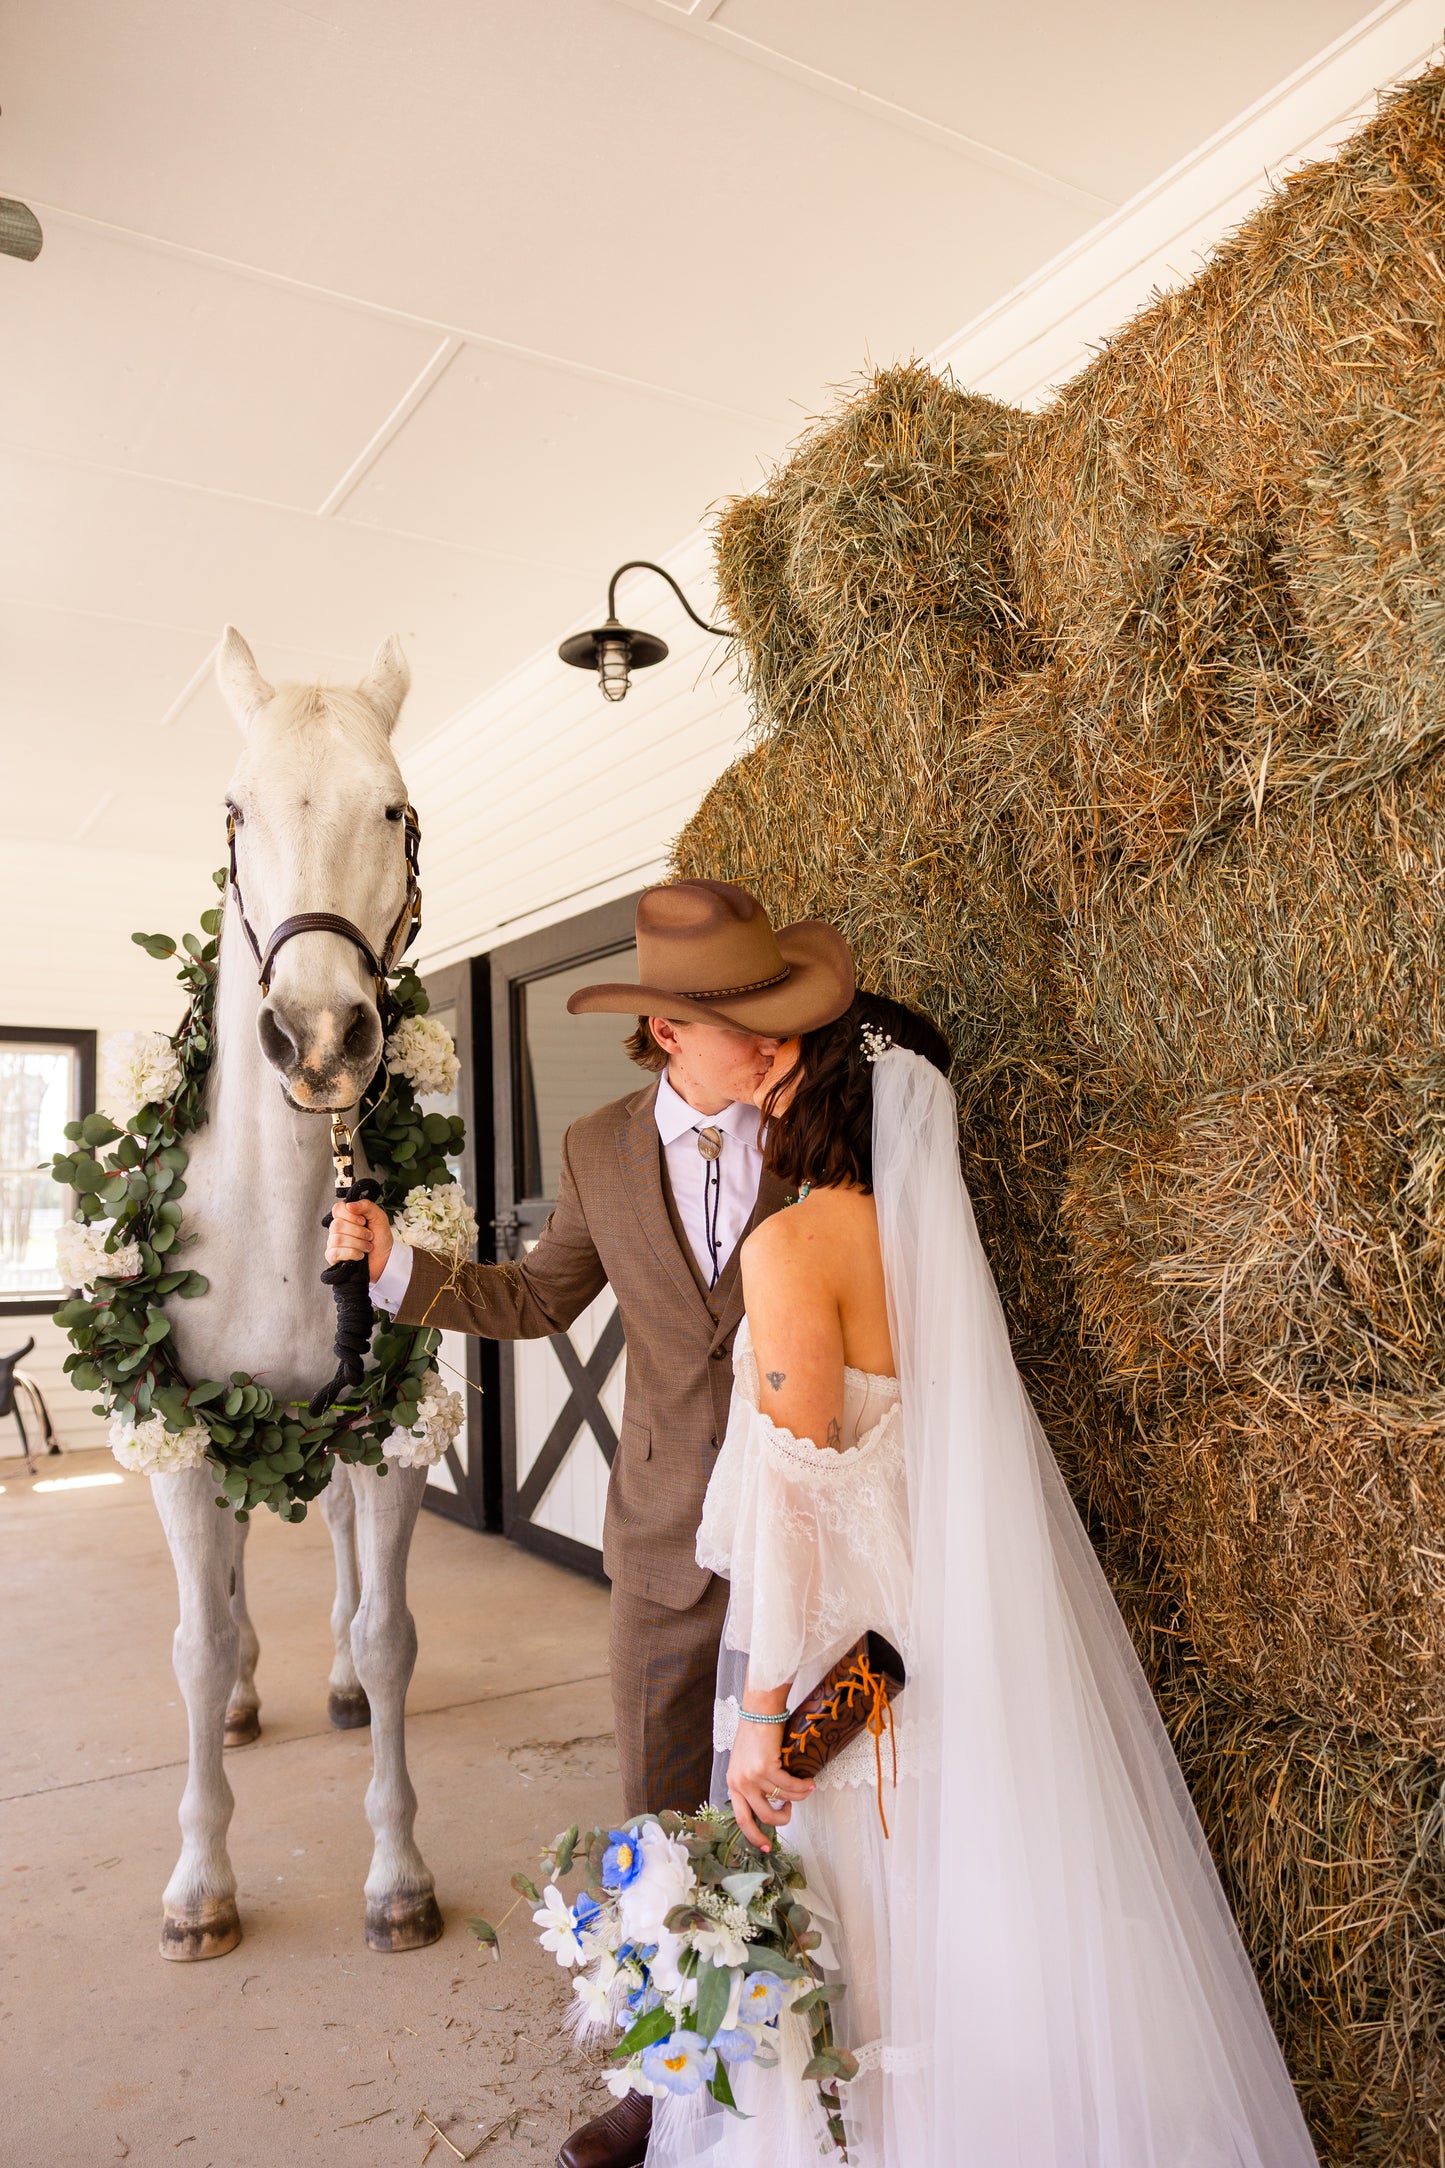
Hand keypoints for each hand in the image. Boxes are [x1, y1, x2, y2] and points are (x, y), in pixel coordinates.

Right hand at [326, 1199, 393, 1283]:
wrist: (385, 1260)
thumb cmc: (381, 1239)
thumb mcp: (379, 1218)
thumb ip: (366, 1206)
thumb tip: (349, 1205)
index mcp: (346, 1217)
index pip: (337, 1208)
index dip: (350, 1215)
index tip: (363, 1221)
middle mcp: (337, 1229)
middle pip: (337, 1225)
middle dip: (358, 1232)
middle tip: (370, 1237)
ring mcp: (333, 1243)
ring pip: (338, 1239)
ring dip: (358, 1244)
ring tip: (367, 1247)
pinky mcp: (332, 1257)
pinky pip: (336, 1252)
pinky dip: (352, 1253)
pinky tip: (360, 1255)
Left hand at [727, 1718, 812, 1851]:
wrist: (759, 1711)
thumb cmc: (755, 1734)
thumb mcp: (746, 1762)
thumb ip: (753, 1782)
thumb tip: (772, 1801)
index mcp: (733, 1783)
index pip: (741, 1818)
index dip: (754, 1835)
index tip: (765, 1847)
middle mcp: (740, 1782)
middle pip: (764, 1815)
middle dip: (782, 1820)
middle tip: (791, 1813)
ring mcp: (752, 1775)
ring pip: (781, 1799)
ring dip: (797, 1798)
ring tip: (806, 1789)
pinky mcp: (766, 1766)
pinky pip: (789, 1786)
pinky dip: (802, 1787)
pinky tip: (809, 1783)